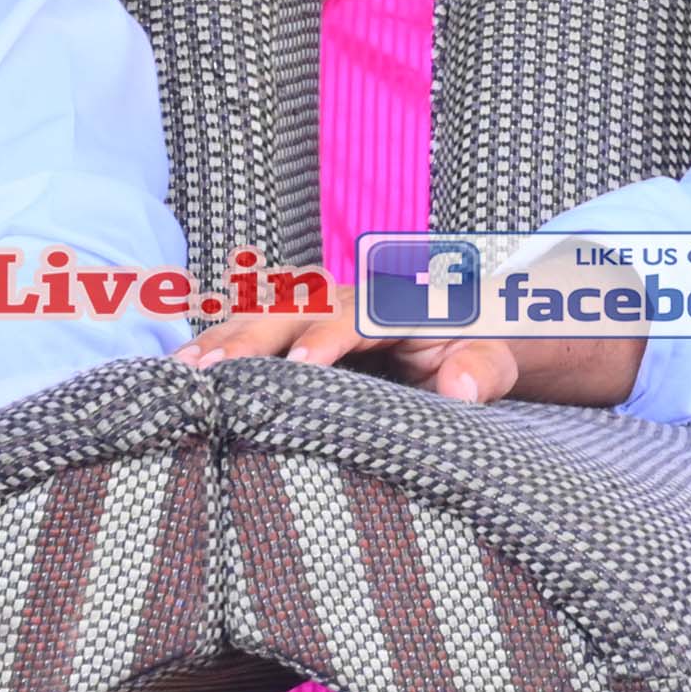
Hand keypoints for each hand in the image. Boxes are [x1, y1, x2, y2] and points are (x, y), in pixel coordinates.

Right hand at [181, 257, 635, 408]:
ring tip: (178, 374)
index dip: (328, 340)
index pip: (359, 316)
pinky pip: (264, 340)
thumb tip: (464, 390)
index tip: (300, 369)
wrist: (500, 328)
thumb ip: (491, 369)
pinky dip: (224, 353)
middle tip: (207, 371)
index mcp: (406, 302)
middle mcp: (358, 301)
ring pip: (269, 322)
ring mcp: (329, 317)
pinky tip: (180, 378)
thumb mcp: (512, 356)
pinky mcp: (312, 339)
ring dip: (225, 344)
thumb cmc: (502, 347)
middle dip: (251, 339)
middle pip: (296, 311)